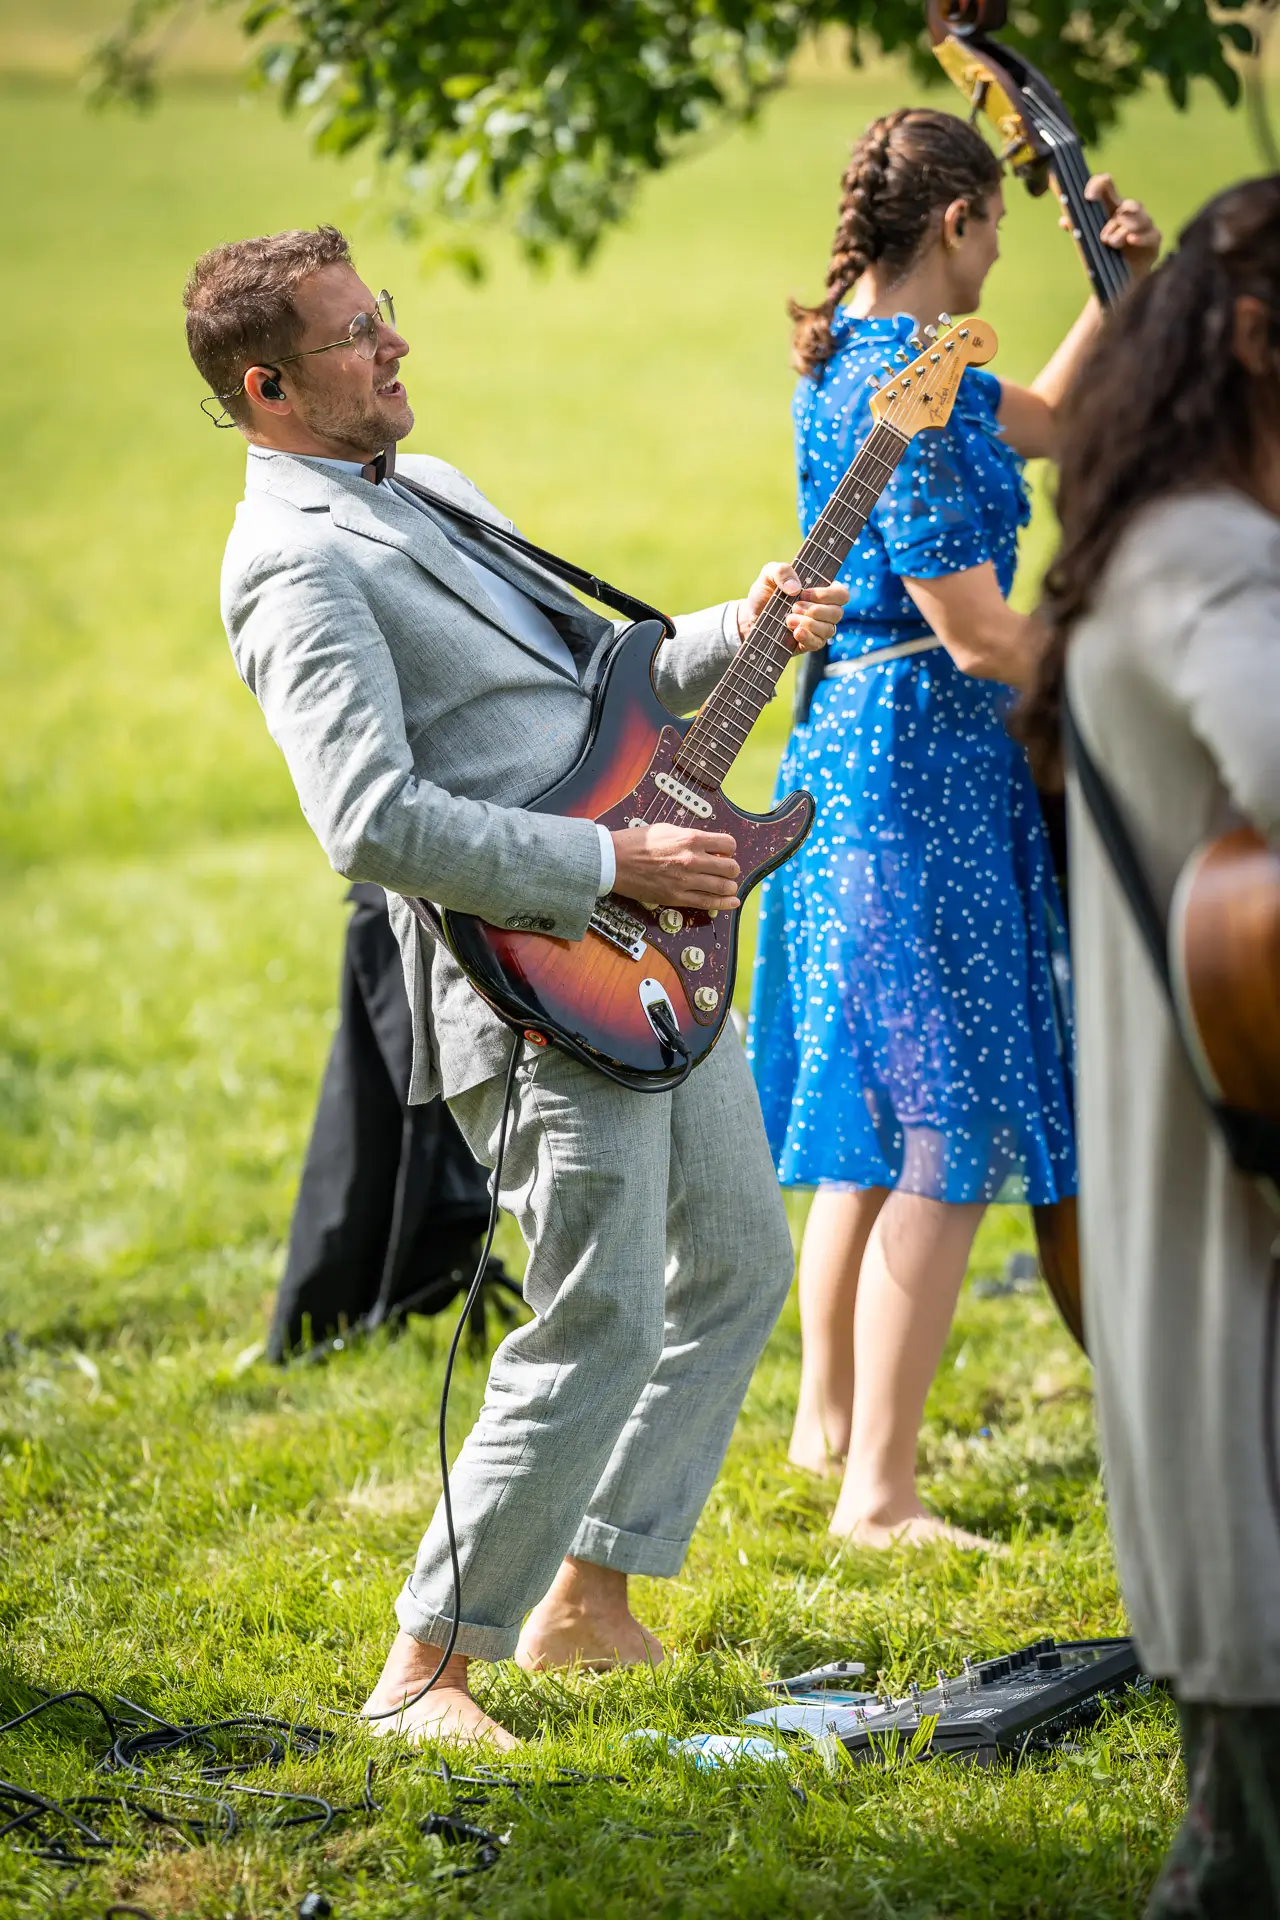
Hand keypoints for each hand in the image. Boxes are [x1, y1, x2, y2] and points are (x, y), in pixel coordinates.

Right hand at [610, 823, 740, 912]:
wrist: (614, 860)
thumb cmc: (636, 843)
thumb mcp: (667, 829)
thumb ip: (690, 837)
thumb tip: (707, 846)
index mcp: (690, 839)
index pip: (728, 844)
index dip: (729, 849)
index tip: (724, 852)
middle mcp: (692, 860)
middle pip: (730, 867)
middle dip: (731, 869)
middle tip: (726, 870)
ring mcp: (686, 881)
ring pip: (723, 887)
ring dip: (729, 886)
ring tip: (727, 885)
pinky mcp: (677, 898)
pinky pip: (708, 903)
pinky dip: (724, 903)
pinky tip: (732, 901)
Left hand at [736, 562, 847, 650]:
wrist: (750, 617)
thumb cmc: (764, 593)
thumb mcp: (768, 575)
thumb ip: (781, 571)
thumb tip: (796, 588)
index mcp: (821, 591)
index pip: (841, 594)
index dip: (827, 594)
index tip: (804, 593)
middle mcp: (824, 610)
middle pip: (837, 613)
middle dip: (816, 610)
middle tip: (794, 607)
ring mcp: (817, 628)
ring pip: (829, 630)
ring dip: (809, 624)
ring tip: (788, 620)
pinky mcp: (808, 644)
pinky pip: (818, 644)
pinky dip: (807, 638)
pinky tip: (794, 633)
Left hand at [1074, 175, 1160, 277]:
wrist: (1118, 282)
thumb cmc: (1104, 256)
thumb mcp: (1088, 242)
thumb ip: (1078, 229)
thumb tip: (1064, 221)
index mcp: (1111, 208)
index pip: (1107, 187)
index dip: (1099, 185)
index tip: (1089, 196)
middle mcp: (1130, 214)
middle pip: (1128, 205)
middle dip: (1115, 220)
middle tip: (1103, 237)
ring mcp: (1144, 226)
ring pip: (1139, 219)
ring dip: (1123, 232)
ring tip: (1111, 244)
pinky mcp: (1153, 241)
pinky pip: (1151, 235)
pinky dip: (1140, 237)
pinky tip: (1131, 240)